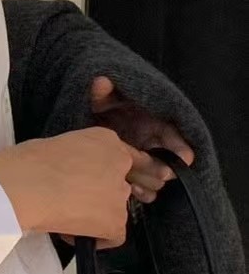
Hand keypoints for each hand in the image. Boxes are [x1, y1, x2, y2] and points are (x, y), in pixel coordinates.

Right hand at [0, 127, 137, 248]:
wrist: (22, 186)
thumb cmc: (26, 163)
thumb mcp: (57, 145)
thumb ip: (76, 157)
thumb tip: (72, 172)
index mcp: (106, 139)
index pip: (123, 158)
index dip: (108, 173)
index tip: (96, 182)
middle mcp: (119, 163)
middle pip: (119, 184)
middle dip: (99, 193)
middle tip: (73, 198)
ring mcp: (120, 194)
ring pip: (116, 209)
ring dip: (97, 214)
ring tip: (67, 215)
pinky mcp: (115, 222)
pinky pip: (114, 236)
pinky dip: (97, 238)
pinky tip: (73, 231)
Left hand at [89, 76, 193, 202]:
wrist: (88, 119)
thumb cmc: (102, 104)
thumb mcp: (103, 97)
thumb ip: (103, 92)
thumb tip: (101, 81)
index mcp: (154, 124)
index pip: (175, 137)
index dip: (181, 148)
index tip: (184, 159)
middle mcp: (153, 144)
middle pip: (169, 162)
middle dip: (164, 169)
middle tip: (160, 175)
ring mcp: (143, 160)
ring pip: (156, 178)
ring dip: (151, 183)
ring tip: (137, 185)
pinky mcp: (132, 172)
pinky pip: (144, 186)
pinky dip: (141, 191)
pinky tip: (131, 192)